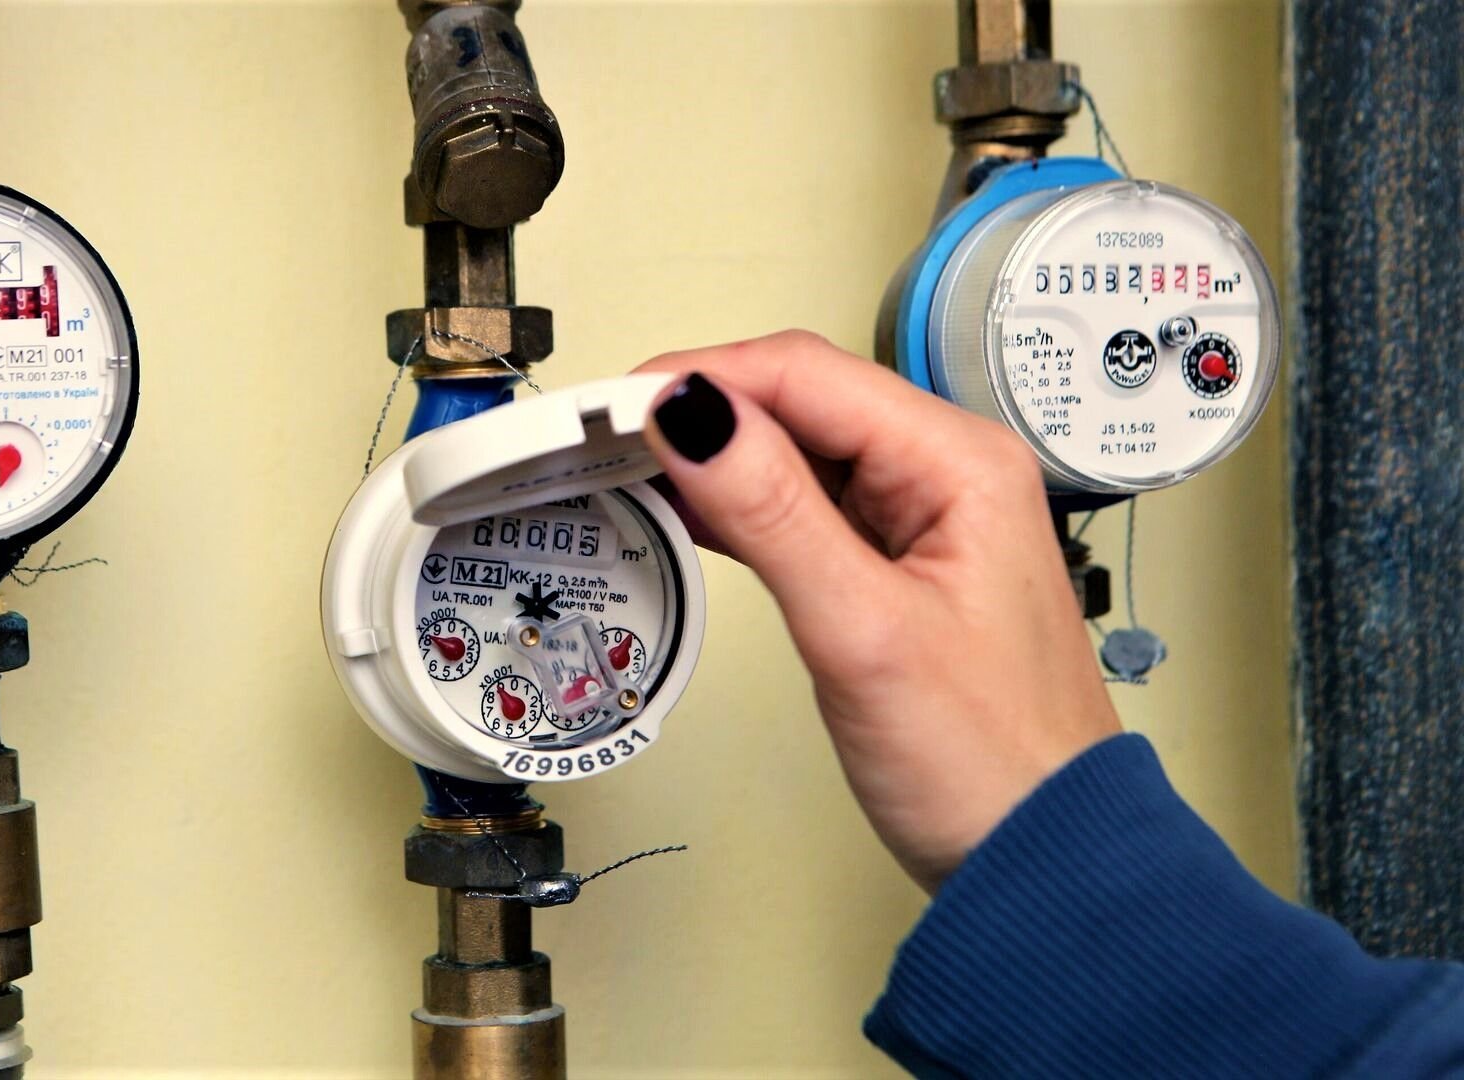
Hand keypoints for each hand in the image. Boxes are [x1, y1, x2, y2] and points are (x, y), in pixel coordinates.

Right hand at [637, 331, 1119, 892]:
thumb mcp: (863, 630)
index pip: (805, 374)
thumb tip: (692, 413)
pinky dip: (736, 503)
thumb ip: (773, 511)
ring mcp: (919, 517)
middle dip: (698, 408)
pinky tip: (680, 511)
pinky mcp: (892, 564)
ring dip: (710, 453)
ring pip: (793, 449)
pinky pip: (801, 503)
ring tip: (622, 467)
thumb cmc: (987, 761)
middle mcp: (945, 471)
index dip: (701, 377)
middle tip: (598, 436)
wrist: (1037, 861)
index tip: (611, 405)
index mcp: (960, 461)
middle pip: (797, 399)